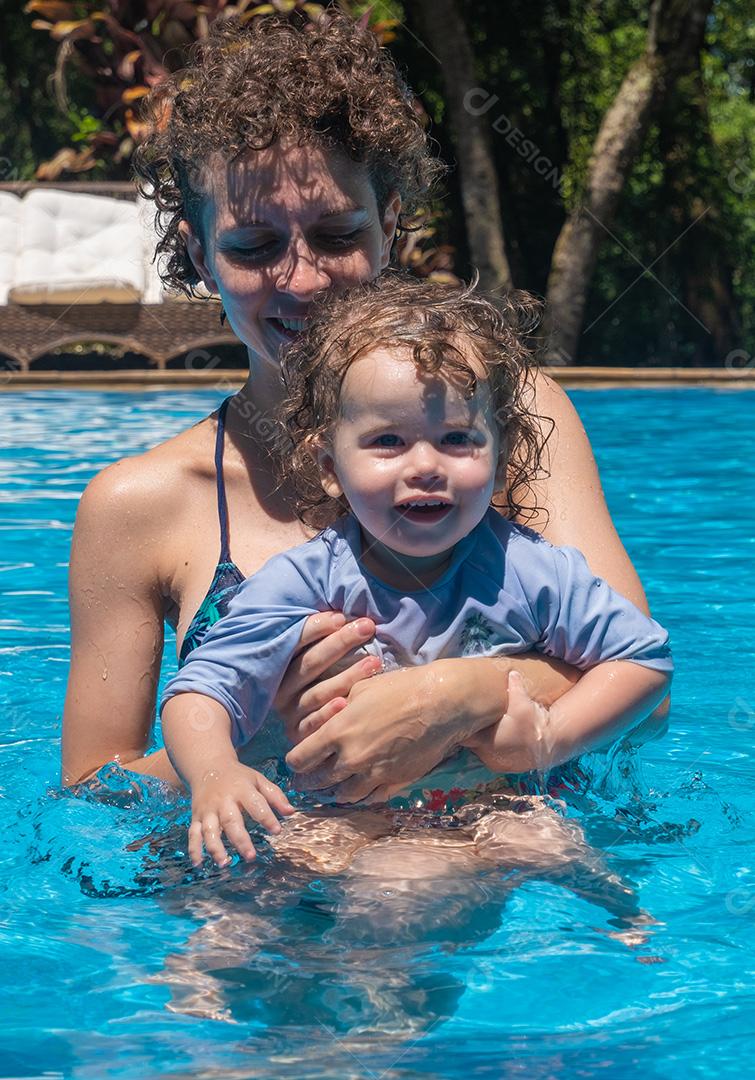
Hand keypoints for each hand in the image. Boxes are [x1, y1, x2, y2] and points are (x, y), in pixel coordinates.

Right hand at [188, 761, 294, 867]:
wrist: (208, 766)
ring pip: (209, 830)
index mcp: (241, 790)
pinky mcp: (196, 817)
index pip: (256, 804)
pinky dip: (194, 849)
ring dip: (215, 847)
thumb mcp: (258, 780)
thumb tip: (291, 812)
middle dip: (240, 840)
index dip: (267, 817)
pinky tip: (198, 864)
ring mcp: (208, 810)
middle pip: (230, 821)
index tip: (277, 831)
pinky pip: (193, 834)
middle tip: (251, 856)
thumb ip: (275, 795)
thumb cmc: (238, 777)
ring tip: (224, 863)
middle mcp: (223, 801)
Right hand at [273, 611, 381, 743]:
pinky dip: (328, 714)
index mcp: (282, 663)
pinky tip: (344, 703)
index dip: (317, 628)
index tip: (342, 617)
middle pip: (309, 663)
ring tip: (373, 663)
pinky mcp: (297, 733)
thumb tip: (343, 612)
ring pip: (316, 692)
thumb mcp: (320, 656)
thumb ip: (325, 636)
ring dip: (346, 677)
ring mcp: (288, 711)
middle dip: (339, 643)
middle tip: (367, 627)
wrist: (313, 731)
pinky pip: (312, 723)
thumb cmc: (325, 680)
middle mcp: (281, 687)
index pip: (297, 641)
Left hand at [285, 660, 492, 803]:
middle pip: (318, 781)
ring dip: (334, 793)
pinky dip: (361, 797)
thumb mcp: (360, 689)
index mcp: (338, 731)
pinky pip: (370, 798)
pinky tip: (358, 792)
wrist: (441, 703)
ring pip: (343, 795)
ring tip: (331, 789)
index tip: (296, 762)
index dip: (294, 762)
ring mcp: (374, 773)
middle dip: (309, 782)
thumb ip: (337, 709)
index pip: (300, 758)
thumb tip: (323, 721)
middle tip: (305, 782)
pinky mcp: (395, 781)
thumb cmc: (400, 688)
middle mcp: (351, 757)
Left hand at [466, 670, 551, 773]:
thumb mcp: (522, 702)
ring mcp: (496, 763)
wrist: (552, 744)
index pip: (464, 737)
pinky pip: (494, 758)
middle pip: (472, 744)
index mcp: (485, 740)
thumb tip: (512, 672)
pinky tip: (502, 740)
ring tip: (491, 731)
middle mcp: (487, 755)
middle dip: (475, 734)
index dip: (462, 727)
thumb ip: (514, 686)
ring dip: (485, 744)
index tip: (462, 718)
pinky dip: (495, 751)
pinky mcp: (506, 768)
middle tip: (478, 721)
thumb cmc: (533, 723)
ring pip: (482, 752)